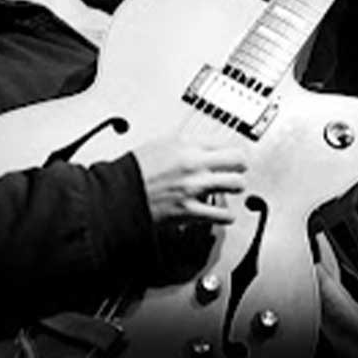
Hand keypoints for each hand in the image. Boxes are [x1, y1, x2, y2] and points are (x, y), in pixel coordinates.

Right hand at [131, 139, 247, 225]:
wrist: (118, 195)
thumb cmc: (133, 171)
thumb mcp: (159, 145)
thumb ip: (184, 145)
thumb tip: (201, 146)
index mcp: (185, 145)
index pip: (224, 142)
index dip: (231, 149)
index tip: (234, 154)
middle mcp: (194, 165)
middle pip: (238, 160)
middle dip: (239, 166)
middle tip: (237, 170)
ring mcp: (194, 188)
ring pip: (237, 184)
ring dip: (235, 187)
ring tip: (231, 189)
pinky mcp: (191, 211)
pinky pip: (223, 215)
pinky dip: (226, 215)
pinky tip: (222, 213)